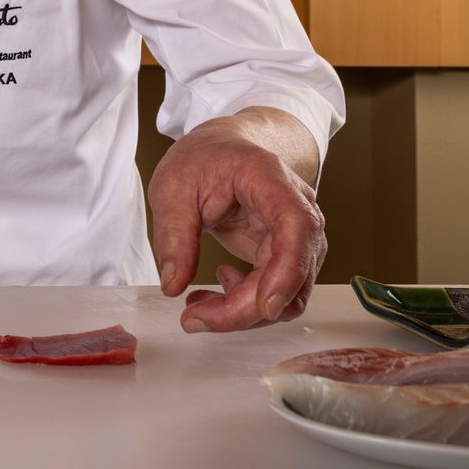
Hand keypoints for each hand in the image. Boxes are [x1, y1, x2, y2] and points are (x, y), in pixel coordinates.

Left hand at [147, 112, 325, 333]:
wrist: (223, 150)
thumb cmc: (202, 160)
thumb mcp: (172, 188)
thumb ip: (173, 235)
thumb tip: (172, 285)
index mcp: (271, 180)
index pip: (296, 227)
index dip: (288, 270)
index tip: (265, 307)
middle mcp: (297, 210)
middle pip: (293, 272)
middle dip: (246, 307)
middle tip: (192, 318)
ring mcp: (296, 237)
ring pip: (289, 293)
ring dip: (244, 311)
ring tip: (196, 303)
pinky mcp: (286, 256)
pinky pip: (276, 293)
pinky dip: (245, 304)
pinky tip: (214, 288)